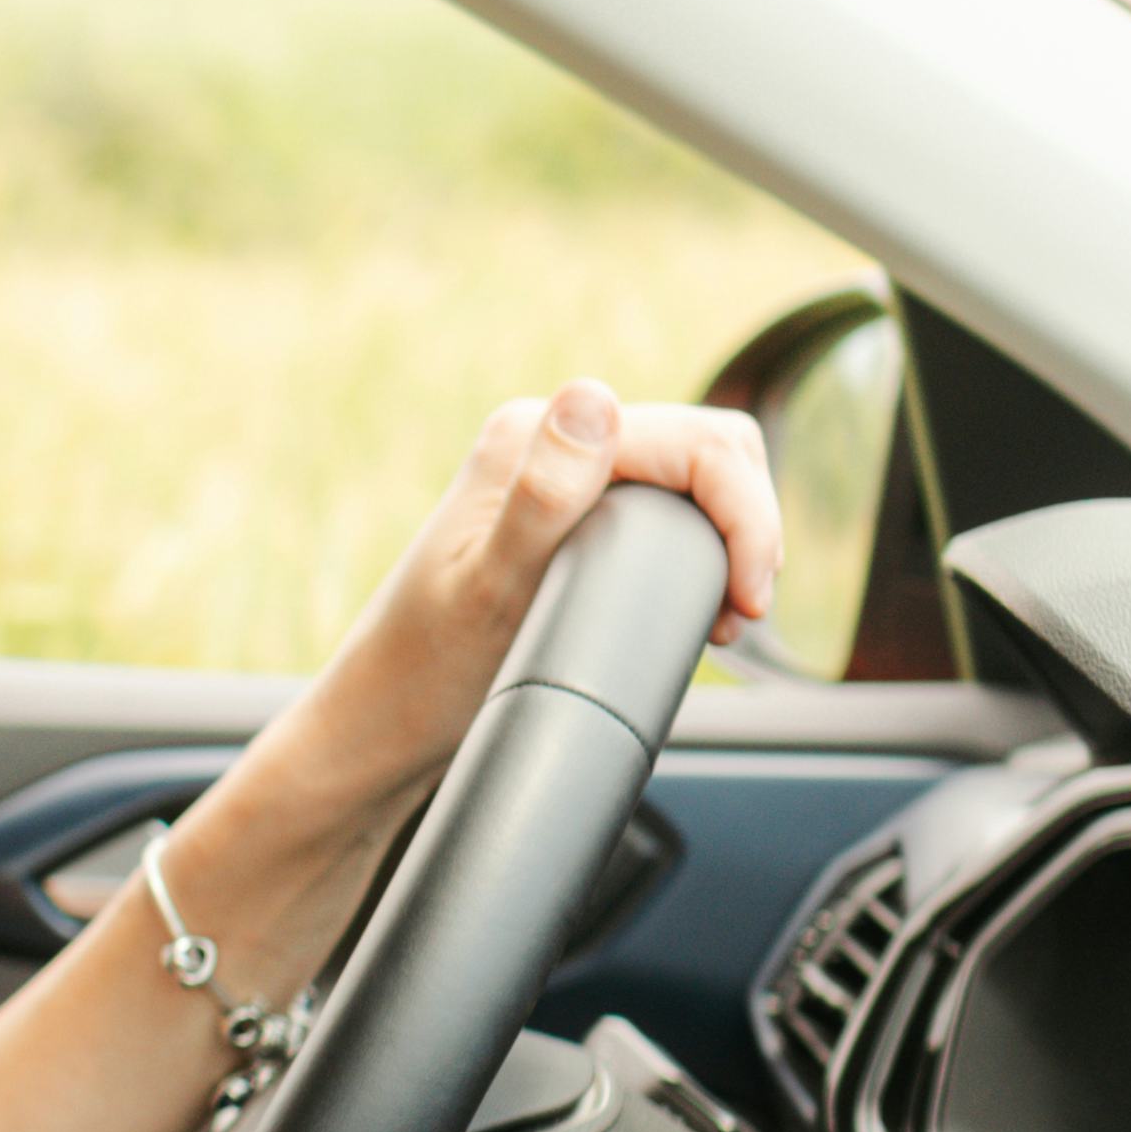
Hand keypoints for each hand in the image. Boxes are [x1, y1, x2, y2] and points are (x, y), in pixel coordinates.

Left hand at [169, 385, 797, 982]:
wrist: (382, 732)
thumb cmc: (423, 673)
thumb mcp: (491, 590)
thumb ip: (541, 498)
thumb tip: (593, 399)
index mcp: (532, 436)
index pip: (693, 441)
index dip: (745, 513)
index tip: (747, 598)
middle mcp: (549, 445)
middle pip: (706, 450)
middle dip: (748, 523)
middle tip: (739, 609)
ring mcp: (561, 486)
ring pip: (693, 484)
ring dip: (729, 541)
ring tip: (722, 616)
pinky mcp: (572, 528)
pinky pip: (666, 517)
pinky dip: (701, 557)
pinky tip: (695, 611)